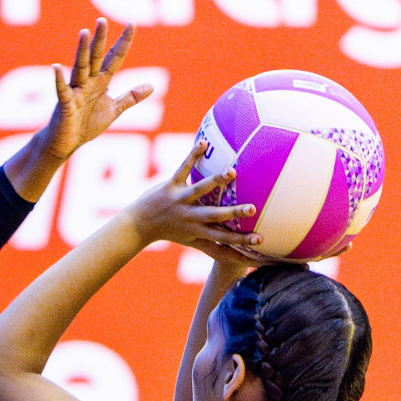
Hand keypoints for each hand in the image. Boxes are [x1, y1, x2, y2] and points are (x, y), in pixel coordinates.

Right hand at [38, 19, 150, 161]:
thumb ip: (130, 97)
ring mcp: (75, 91)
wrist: (66, 143)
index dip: (123, 42)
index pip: (114, 58)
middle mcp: (88, 82)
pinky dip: (58, 79)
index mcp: (100, 82)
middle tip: (102, 20)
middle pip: (96, 57)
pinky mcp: (65, 104)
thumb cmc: (86, 125)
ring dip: (82, 50)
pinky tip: (55, 67)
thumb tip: (152, 86)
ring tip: (84, 33)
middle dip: (100, 39)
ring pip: (80, 67)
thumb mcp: (113, 109)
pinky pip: (62, 90)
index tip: (132, 24)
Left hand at [126, 141, 259, 256]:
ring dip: (215, 181)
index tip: (261, 239)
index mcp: (198, 231)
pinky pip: (183, 168)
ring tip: (232, 172)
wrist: (138, 224)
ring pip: (200, 190)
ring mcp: (180, 199)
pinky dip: (193, 155)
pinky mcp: (170, 186)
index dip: (242, 240)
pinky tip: (204, 143)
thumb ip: (216, 246)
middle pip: (215, 215)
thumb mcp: (194, 241)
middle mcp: (190, 216)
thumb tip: (241, 257)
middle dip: (234, 213)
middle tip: (253, 209)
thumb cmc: (172, 232)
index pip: (224, 238)